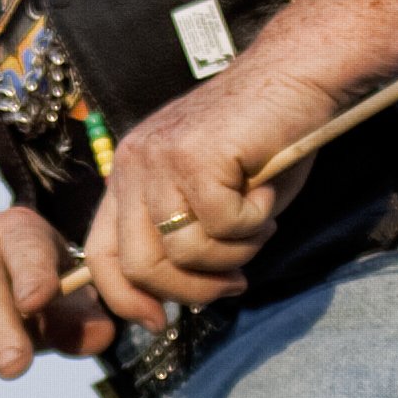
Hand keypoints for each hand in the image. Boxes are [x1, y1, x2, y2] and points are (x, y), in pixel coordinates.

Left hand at [89, 62, 340, 330]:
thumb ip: (185, 240)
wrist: (295, 76)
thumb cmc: (262, 140)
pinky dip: (254, 222)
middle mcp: (132, 165)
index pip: (101, 256)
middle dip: (192, 290)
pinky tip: (265, 192)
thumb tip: (177, 300)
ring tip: (258, 221)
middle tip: (234, 283)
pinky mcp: (195, 156)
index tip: (160, 321)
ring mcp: (160, 158)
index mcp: (128, 176)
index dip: (126, 299)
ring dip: (233, 253)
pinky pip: (222, 226)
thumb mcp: (211, 199)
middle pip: (139, 265)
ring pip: (185, 251)